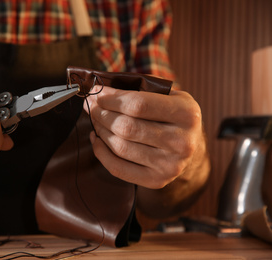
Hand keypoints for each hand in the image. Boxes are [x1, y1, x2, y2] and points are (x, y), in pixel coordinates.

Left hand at [84, 85, 206, 188]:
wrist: (190, 147)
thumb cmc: (172, 115)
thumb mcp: (168, 95)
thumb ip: (138, 90)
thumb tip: (99, 91)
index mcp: (187, 114)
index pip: (138, 104)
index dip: (111, 99)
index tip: (97, 93)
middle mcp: (182, 142)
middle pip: (127, 127)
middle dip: (102, 114)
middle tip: (91, 105)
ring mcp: (170, 165)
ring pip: (120, 147)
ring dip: (100, 130)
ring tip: (95, 119)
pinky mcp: (157, 180)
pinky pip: (118, 168)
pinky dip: (101, 152)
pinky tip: (96, 138)